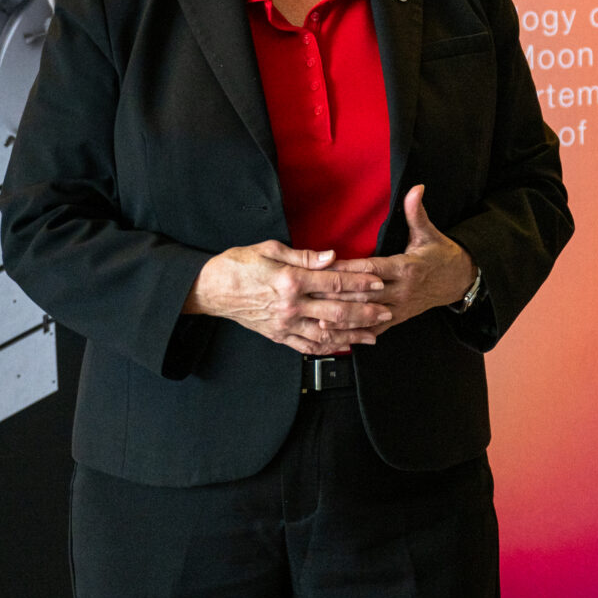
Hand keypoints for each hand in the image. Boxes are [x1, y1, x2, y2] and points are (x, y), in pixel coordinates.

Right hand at [183, 241, 387, 356]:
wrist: (210, 289)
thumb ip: (305, 256)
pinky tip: (343, 347)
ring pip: (325, 334)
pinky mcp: (277, 336)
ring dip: (352, 335)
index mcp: (291, 281)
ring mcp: (284, 324)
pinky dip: (327, 347)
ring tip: (374, 334)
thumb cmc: (239, 264)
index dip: (360, 282)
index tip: (379, 282)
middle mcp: (290, 306)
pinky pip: (306, 346)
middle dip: (365, 312)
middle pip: (336, 311)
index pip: (335, 282)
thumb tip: (332, 256)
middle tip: (387, 312)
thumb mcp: (270, 249)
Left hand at [330, 186, 477, 334]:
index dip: (348, 269)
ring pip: (368, 314)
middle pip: (365, 293)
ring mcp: (400, 306)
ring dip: (344, 318)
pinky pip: (376, 327)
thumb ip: (416, 212)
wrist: (460, 280)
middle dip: (338, 295)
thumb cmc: (441, 255)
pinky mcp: (399, 317)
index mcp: (406, 267)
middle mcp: (402, 289)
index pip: (372, 269)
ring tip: (319, 320)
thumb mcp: (430, 233)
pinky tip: (341, 335)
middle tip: (313, 295)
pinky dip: (357, 332)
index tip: (327, 268)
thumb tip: (415, 189)